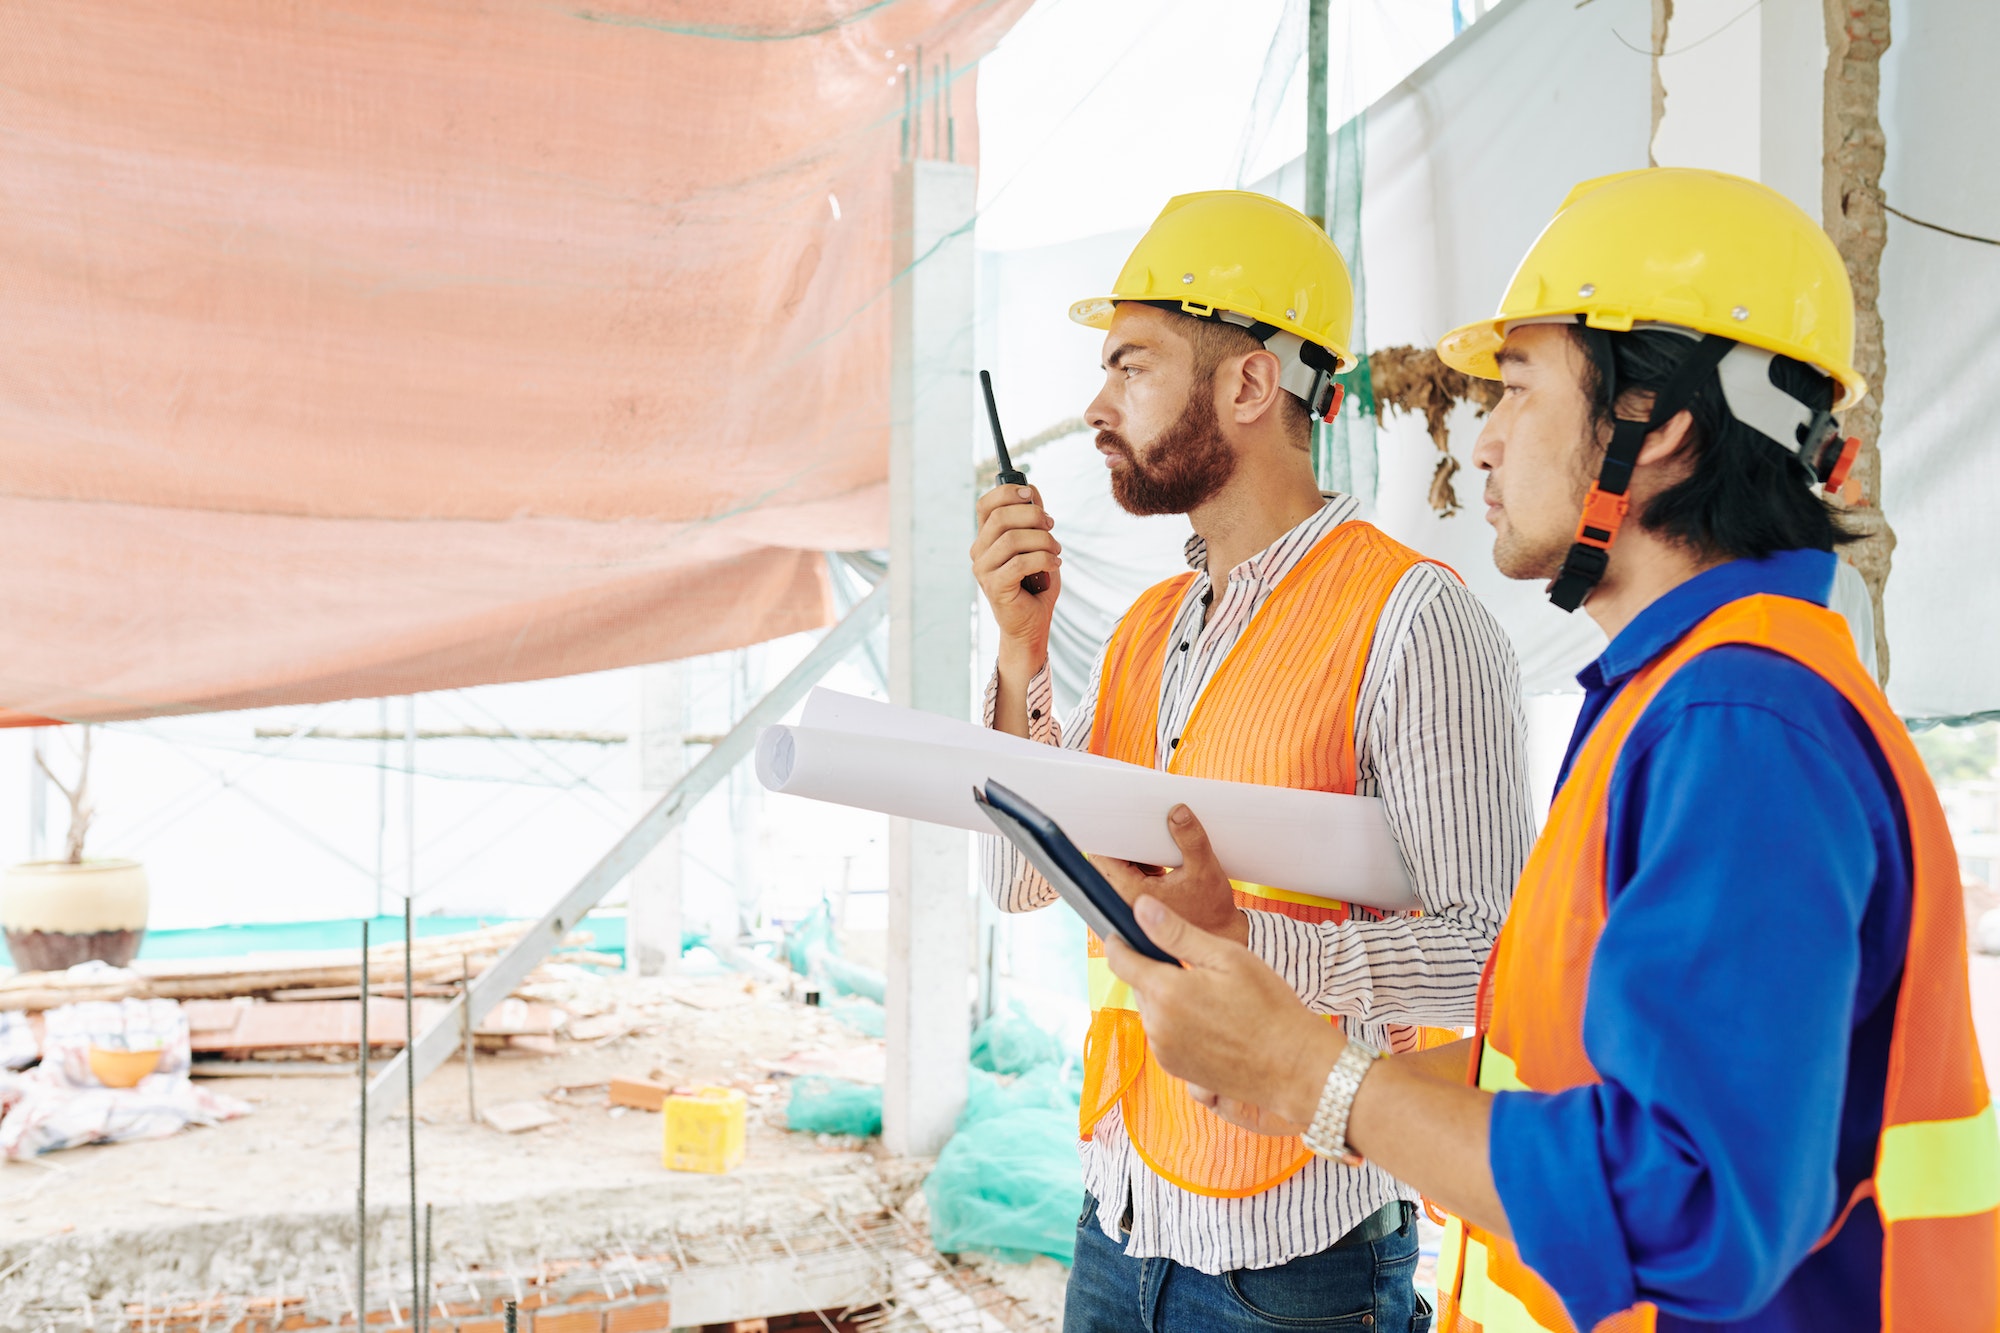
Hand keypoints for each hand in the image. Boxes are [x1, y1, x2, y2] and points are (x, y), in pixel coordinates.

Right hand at [971, 484, 1060, 661]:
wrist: (1032, 624)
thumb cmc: (1035, 584)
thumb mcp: (1036, 544)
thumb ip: (1032, 519)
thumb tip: (1031, 490)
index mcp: (986, 538)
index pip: (986, 504)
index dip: (1007, 492)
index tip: (1030, 494)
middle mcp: (979, 552)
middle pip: (1001, 517)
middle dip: (1033, 516)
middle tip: (1052, 526)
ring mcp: (984, 570)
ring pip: (1012, 539)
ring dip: (1043, 540)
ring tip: (1056, 551)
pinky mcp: (995, 587)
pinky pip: (1020, 562)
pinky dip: (1044, 559)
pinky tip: (1054, 565)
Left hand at [1092, 805, 1247, 944]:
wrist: (1219, 936)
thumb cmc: (1211, 909)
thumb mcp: (1205, 868)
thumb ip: (1191, 839)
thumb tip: (1178, 812)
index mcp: (1134, 892)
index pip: (1102, 858)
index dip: (1106, 834)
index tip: (1116, 818)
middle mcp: (1126, 899)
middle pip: (1108, 861)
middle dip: (1125, 841)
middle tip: (1143, 826)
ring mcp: (1132, 902)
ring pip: (1119, 868)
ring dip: (1134, 854)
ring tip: (1157, 847)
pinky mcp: (1141, 903)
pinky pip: (1131, 876)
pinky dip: (1142, 865)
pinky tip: (1161, 864)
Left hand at [1103, 897, 1341, 1128]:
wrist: (1294, 1066)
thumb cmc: (1269, 1007)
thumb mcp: (1226, 957)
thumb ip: (1176, 933)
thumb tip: (1141, 908)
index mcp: (1167, 993)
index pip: (1122, 961)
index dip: (1119, 941)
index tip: (1122, 932)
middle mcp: (1158, 1027)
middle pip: (1139, 986)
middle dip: (1154, 971)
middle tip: (1194, 966)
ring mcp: (1166, 1053)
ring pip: (1152, 1013)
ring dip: (1167, 999)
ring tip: (1209, 996)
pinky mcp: (1178, 1072)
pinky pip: (1165, 1037)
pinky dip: (1178, 1024)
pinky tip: (1211, 1021)